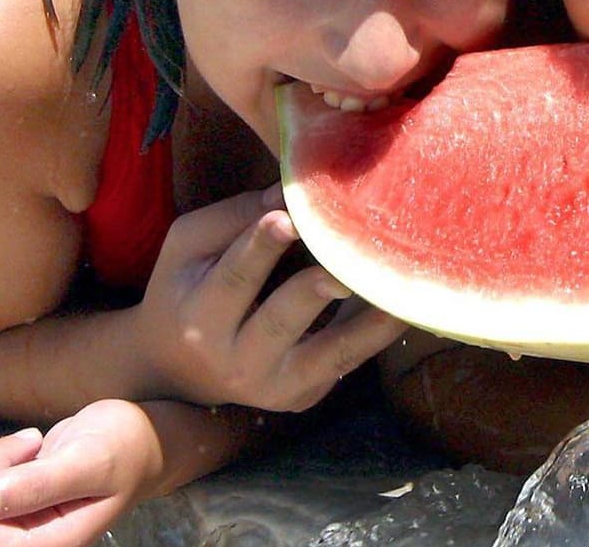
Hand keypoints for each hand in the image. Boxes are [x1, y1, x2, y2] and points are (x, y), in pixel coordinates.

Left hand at [0, 400, 155, 546]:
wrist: (143, 438)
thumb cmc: (126, 448)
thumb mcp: (88, 461)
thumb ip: (36, 484)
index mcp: (45, 546)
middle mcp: (23, 543)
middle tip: (25, 442)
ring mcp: (13, 525)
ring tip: (33, 443)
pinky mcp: (5, 505)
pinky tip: (21, 449)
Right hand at [128, 185, 407, 410]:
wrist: (179, 368)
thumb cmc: (188, 289)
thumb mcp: (189, 248)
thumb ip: (233, 218)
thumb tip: (289, 193)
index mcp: (198, 318)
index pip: (232, 278)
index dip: (260, 248)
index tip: (288, 217)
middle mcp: (234, 361)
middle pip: (278, 322)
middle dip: (312, 291)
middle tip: (345, 265)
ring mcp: (273, 385)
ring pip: (328, 354)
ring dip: (369, 324)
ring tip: (400, 293)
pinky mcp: (304, 394)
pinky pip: (347, 362)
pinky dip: (378, 334)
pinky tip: (409, 307)